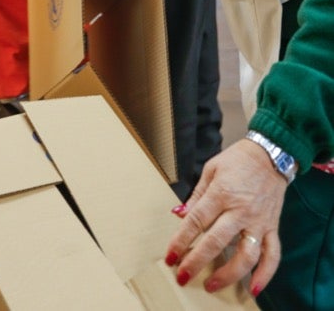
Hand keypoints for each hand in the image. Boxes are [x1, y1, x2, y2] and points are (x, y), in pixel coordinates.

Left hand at [165, 139, 286, 298]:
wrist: (270, 155)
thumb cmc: (237, 160)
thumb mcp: (211, 169)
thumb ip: (197, 195)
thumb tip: (179, 215)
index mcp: (221, 193)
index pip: (196, 222)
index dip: (181, 241)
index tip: (170, 257)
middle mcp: (240, 210)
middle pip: (216, 241)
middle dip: (197, 261)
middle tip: (183, 276)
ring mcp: (258, 221)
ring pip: (245, 255)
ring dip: (228, 274)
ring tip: (212, 285)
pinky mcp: (272, 227)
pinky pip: (272, 255)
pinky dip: (265, 275)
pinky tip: (253, 288)